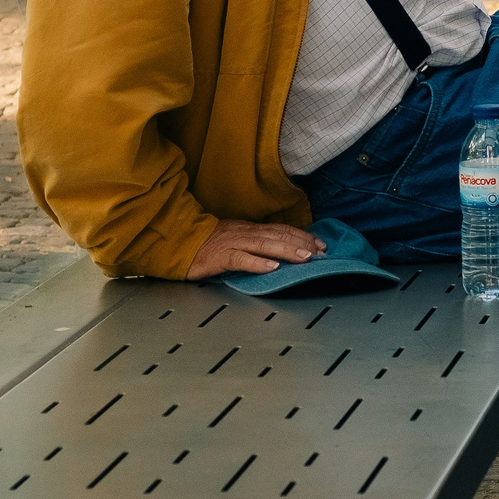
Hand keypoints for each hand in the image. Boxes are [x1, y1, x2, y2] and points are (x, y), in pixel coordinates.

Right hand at [186, 219, 325, 280]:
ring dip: (286, 251)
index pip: (281, 229)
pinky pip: (240, 259)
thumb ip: (257, 245)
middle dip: (301, 243)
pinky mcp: (218, 257)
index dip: (302, 236)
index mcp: (250, 229)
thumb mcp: (237, 240)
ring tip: (304, 258)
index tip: (321, 245)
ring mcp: (231, 243)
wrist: (178, 242)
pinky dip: (257, 263)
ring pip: (263, 245)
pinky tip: (271, 268)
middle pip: (277, 235)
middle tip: (320, 252)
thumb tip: (283, 251)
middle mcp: (244, 233)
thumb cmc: (208, 244)